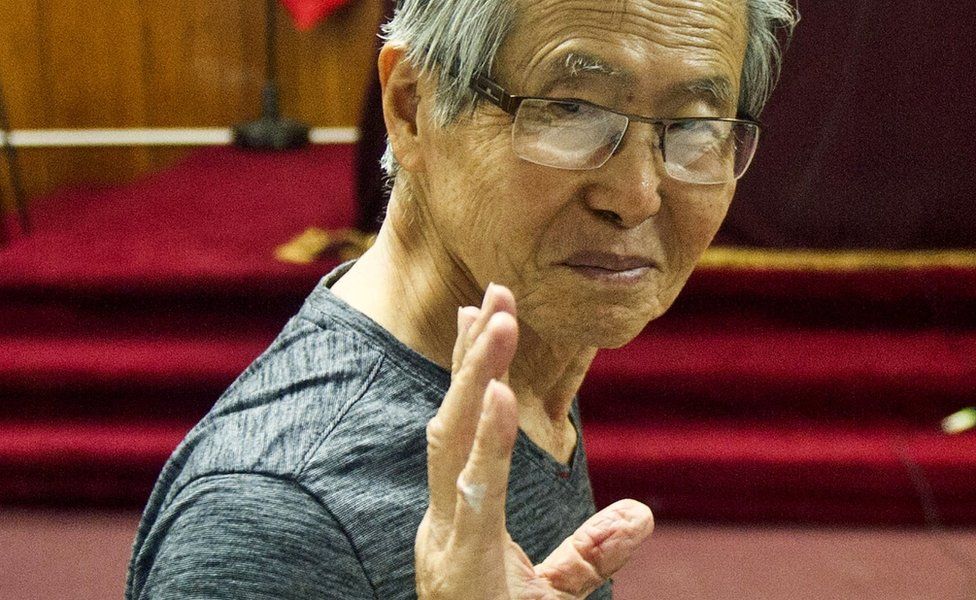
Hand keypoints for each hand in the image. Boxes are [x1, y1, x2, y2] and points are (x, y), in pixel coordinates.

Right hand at [416, 283, 653, 598]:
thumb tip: (645, 515)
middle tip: (492, 292)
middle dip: (467, 358)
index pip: (458, 434)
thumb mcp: (554, 594)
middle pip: (450, 423)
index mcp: (457, 522)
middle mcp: (444, 521)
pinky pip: (472, 490)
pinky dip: (481, 440)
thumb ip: (590, 553)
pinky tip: (489, 393)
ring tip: (493, 318)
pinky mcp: (460, 561)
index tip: (480, 315)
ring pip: (450, 442)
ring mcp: (446, 539)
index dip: (465, 375)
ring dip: (468, 377)